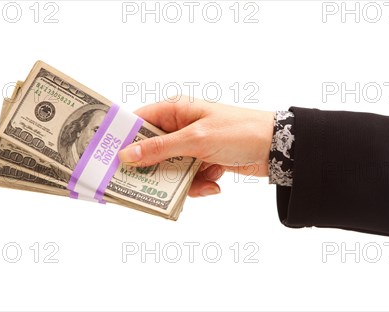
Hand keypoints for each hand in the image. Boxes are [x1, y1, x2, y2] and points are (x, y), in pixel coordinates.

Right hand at [118, 96, 274, 196]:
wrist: (278, 148)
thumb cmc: (239, 132)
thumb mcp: (197, 139)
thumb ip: (161, 148)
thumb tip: (127, 155)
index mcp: (176, 110)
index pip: (139, 122)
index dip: (124, 140)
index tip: (110, 160)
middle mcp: (181, 126)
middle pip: (152, 151)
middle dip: (155, 170)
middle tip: (148, 187)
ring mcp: (193, 146)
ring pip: (170, 169)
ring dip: (183, 181)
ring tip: (201, 182)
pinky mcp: (204, 162)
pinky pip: (189, 178)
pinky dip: (200, 184)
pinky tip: (216, 183)